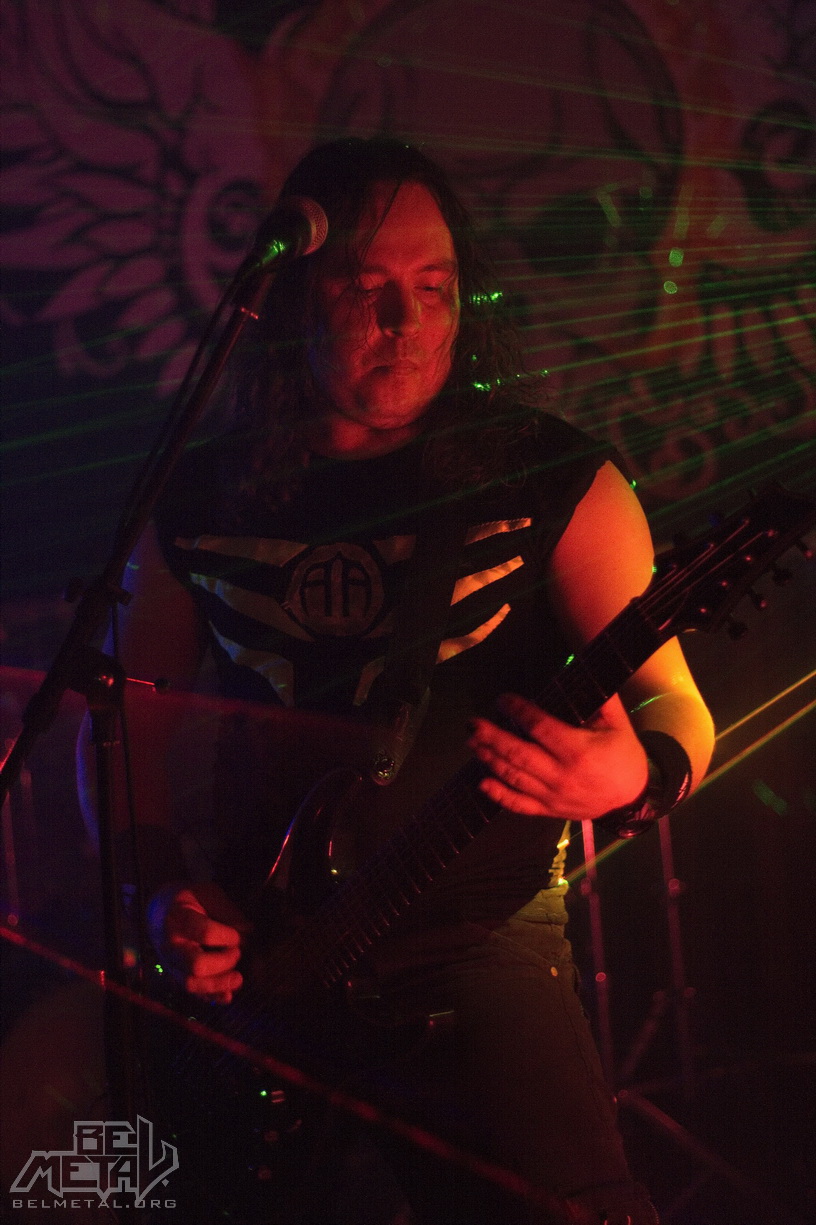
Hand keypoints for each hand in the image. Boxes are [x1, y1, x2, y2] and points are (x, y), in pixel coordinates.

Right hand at [147, 881, 250, 1003]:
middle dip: (224, 962)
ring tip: (238, 978)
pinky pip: (192, 993)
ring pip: (192, 984)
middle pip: (196, 964)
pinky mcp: (176, 976)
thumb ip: (228, 912)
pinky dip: (211, 997)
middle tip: (238, 952)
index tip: (241, 934)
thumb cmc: (189, 899)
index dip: (227, 936)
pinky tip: (228, 995)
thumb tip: (249, 931)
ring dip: (219, 984)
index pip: (204, 932)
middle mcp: (172, 945)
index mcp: (179, 918)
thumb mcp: (207, 893)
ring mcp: (172, 963)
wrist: (159, 911)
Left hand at [467, 693, 647, 820]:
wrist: (632, 798)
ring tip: (473, 744)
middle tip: (472, 723)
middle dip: (492, 737)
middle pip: (518, 753)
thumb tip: (584, 668)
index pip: (539, 727)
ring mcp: (553, 795)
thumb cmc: (623, 755)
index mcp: (577, 749)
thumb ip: (601, 699)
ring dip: (490, 760)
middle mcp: (561, 774)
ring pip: (514, 777)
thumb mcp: (618, 724)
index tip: (502, 699)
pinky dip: (499, 795)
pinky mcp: (550, 811)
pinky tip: (482, 783)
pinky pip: (520, 805)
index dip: (518, 711)